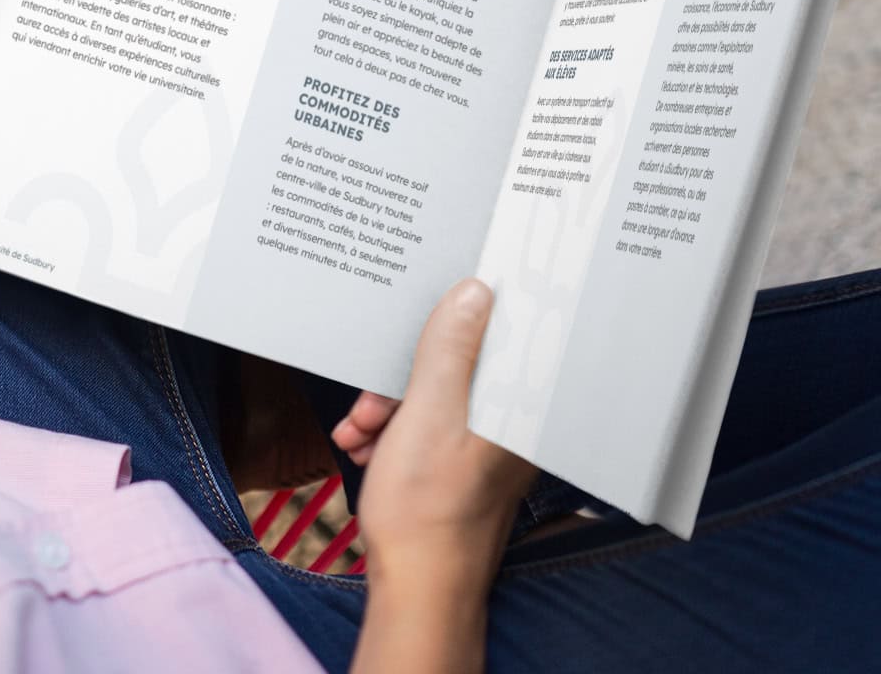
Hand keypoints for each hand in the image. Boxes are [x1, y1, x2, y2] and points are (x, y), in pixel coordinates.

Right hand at [342, 279, 534, 672]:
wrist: (420, 590)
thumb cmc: (427, 511)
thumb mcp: (428, 413)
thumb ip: (449, 350)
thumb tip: (474, 291)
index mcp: (519, 404)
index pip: (500, 334)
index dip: (454, 322)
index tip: (422, 320)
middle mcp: (514, 422)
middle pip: (460, 367)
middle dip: (402, 381)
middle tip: (371, 406)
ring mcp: (492, 445)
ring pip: (439, 397)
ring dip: (391, 409)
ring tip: (361, 435)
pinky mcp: (469, 464)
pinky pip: (433, 427)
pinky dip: (397, 433)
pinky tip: (369, 450)